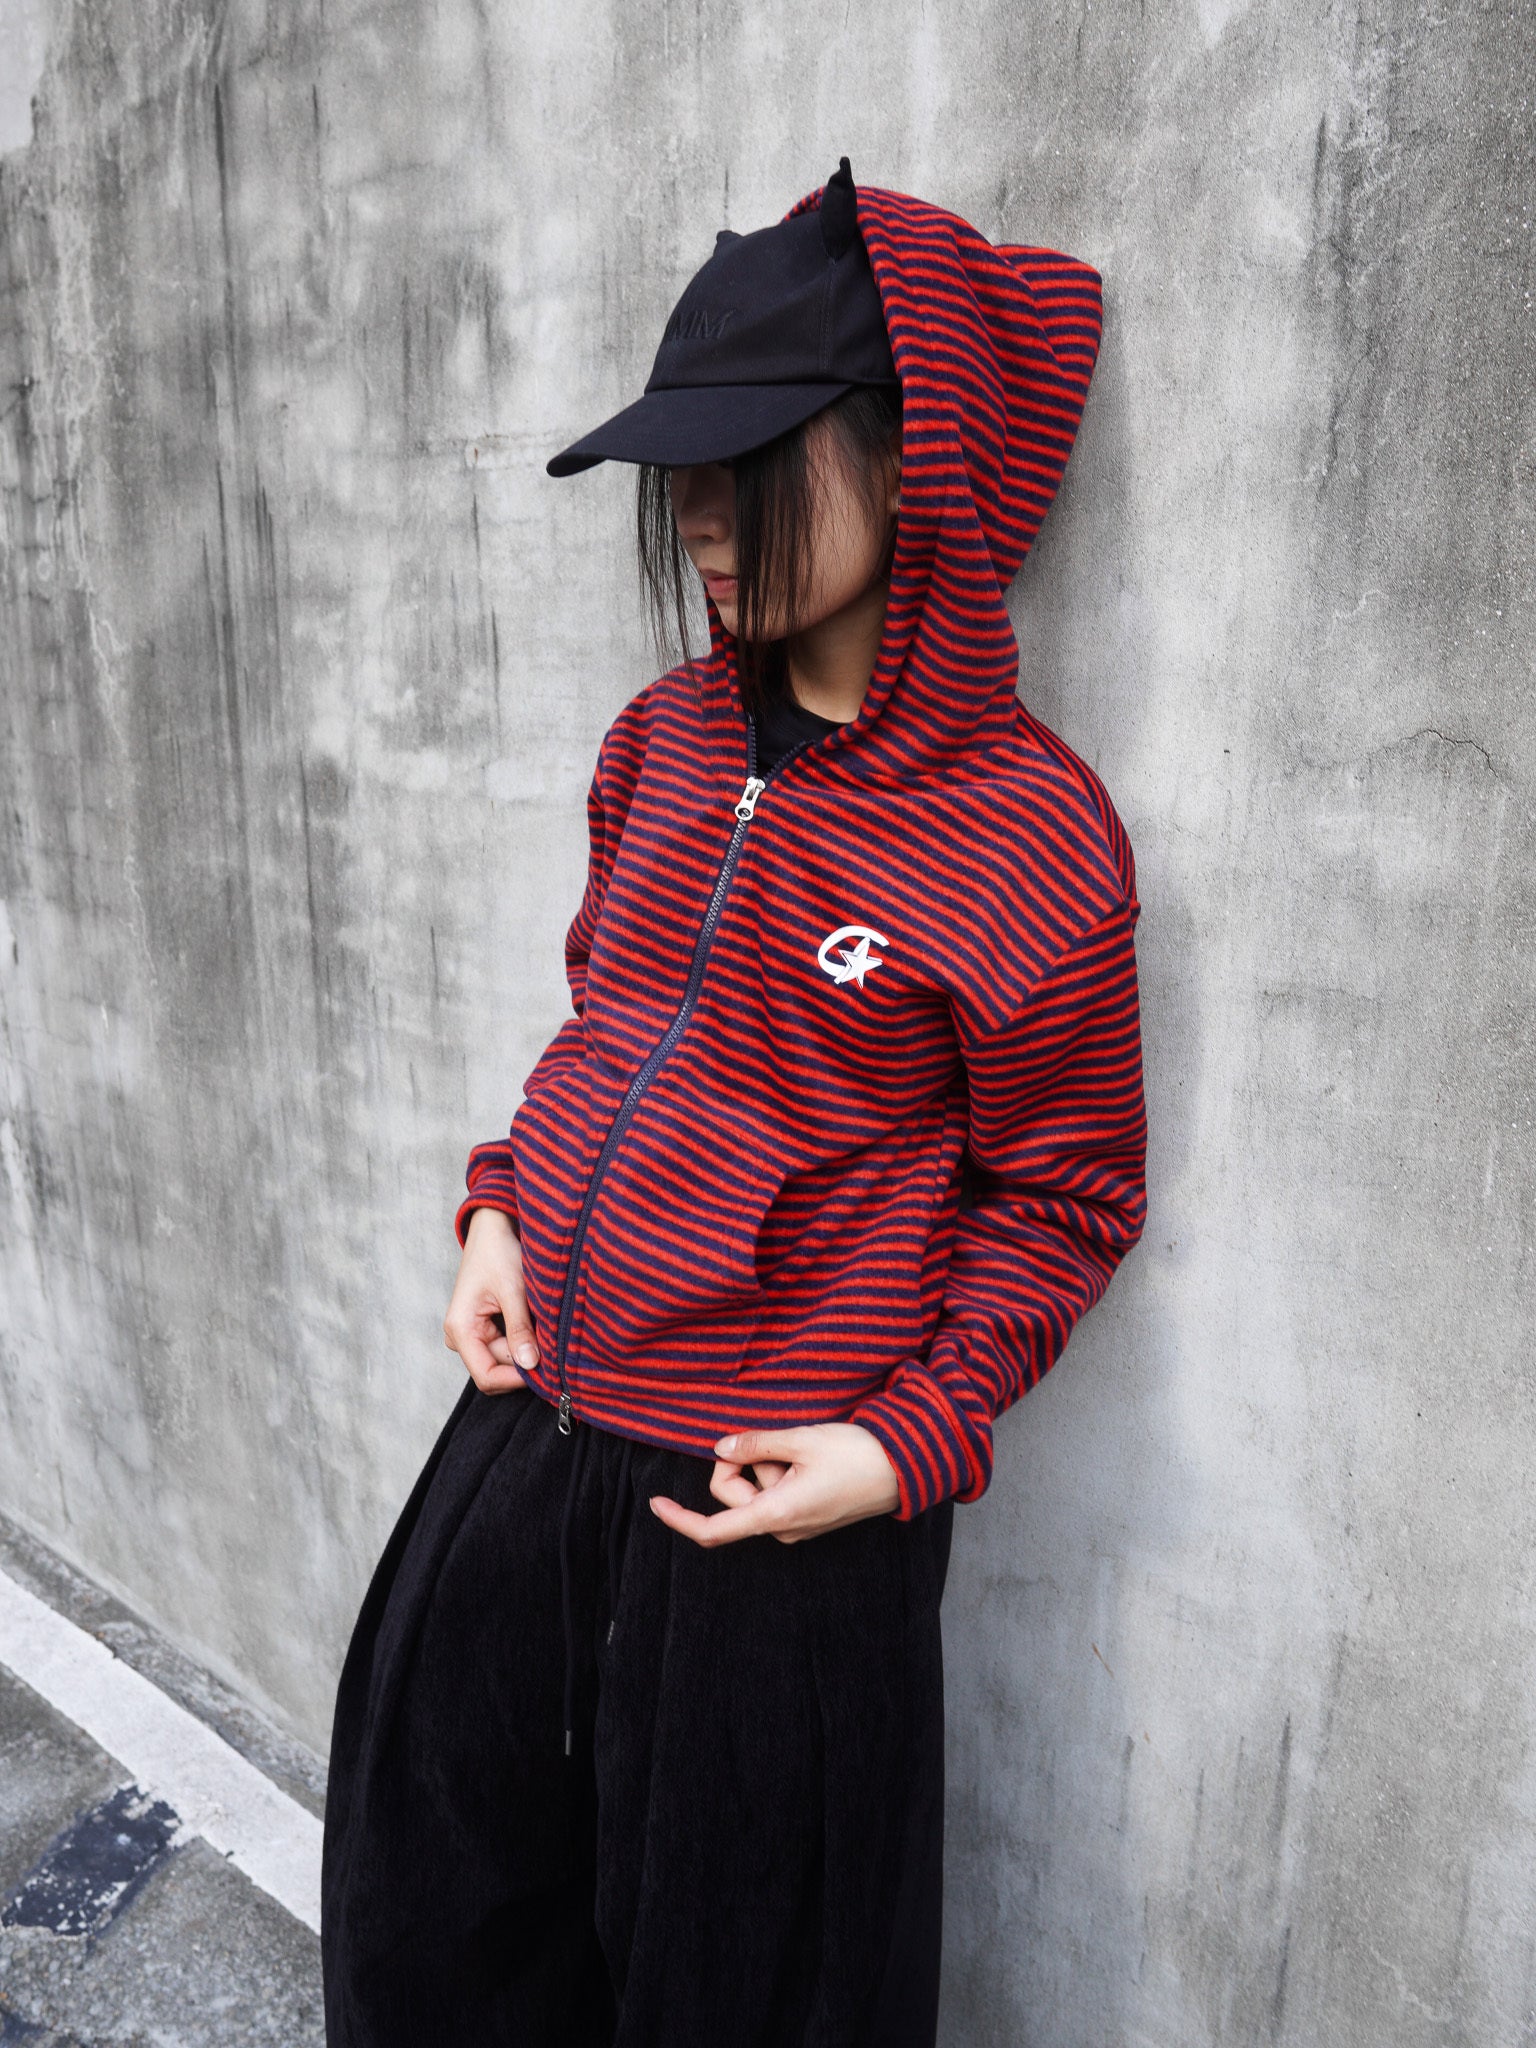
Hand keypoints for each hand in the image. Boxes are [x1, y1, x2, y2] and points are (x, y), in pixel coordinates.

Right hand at [443, 1207, 537, 1394]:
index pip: (486, 1375)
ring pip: (504, 1358)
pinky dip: (523, 1339)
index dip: (515, 1378)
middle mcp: (460, 1336)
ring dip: (526, 1348)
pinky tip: (535, 1323)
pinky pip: (505, 1346)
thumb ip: (520, 1329)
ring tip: (542, 1325)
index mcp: (460, 1328)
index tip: (545, 1368)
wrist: (492, 1227)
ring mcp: (471, 1333)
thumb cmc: (498, 1252)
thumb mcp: (513, 1290)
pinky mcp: (483, 1327)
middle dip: (524, 1361)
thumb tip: (530, 1365)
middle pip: (497, 1368)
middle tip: (552, 1342)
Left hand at [649, 1424, 900, 1545]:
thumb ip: (754, 1445)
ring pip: (756, 1493)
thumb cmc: (857, 1454)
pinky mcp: (808, 1519)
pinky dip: (781, 1473)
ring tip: (806, 1453)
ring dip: (769, 1466)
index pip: (713, 1529)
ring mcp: (796, 1527)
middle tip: (777, 1443)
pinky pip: (776, 1495)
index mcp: (776, 1515)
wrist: (906, 1469)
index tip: (656, 1503)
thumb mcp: (801, 1439)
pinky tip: (810, 1461)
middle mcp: (782, 1529)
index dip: (679, 1518)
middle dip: (742, 1465)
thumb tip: (719, 1449)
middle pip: (733, 1498)